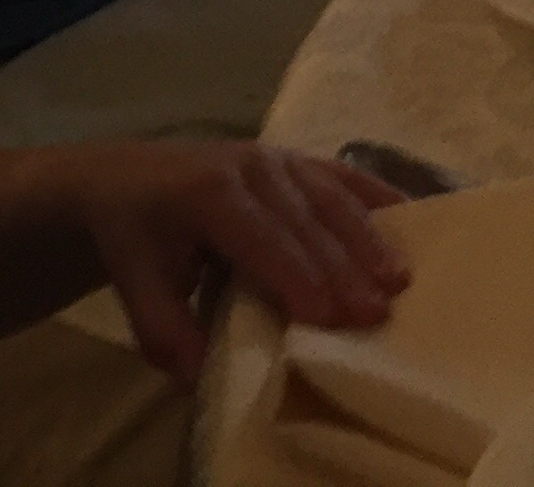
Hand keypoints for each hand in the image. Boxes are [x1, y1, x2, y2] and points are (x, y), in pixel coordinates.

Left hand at [67, 142, 408, 380]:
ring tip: (399, 278)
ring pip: (331, 197)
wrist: (123, 177)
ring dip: (368, 238)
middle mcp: (252, 168)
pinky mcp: (296, 160)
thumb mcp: (136, 284)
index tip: (325, 318)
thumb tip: (201, 375)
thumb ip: (165, 330)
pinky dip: (377, 195)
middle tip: (377, 313)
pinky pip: (342, 175)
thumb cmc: (136, 235)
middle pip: (306, 221)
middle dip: (343, 268)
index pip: (261, 238)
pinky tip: (410, 216)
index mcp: (210, 194)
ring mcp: (279, 158)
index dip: (295, 277)